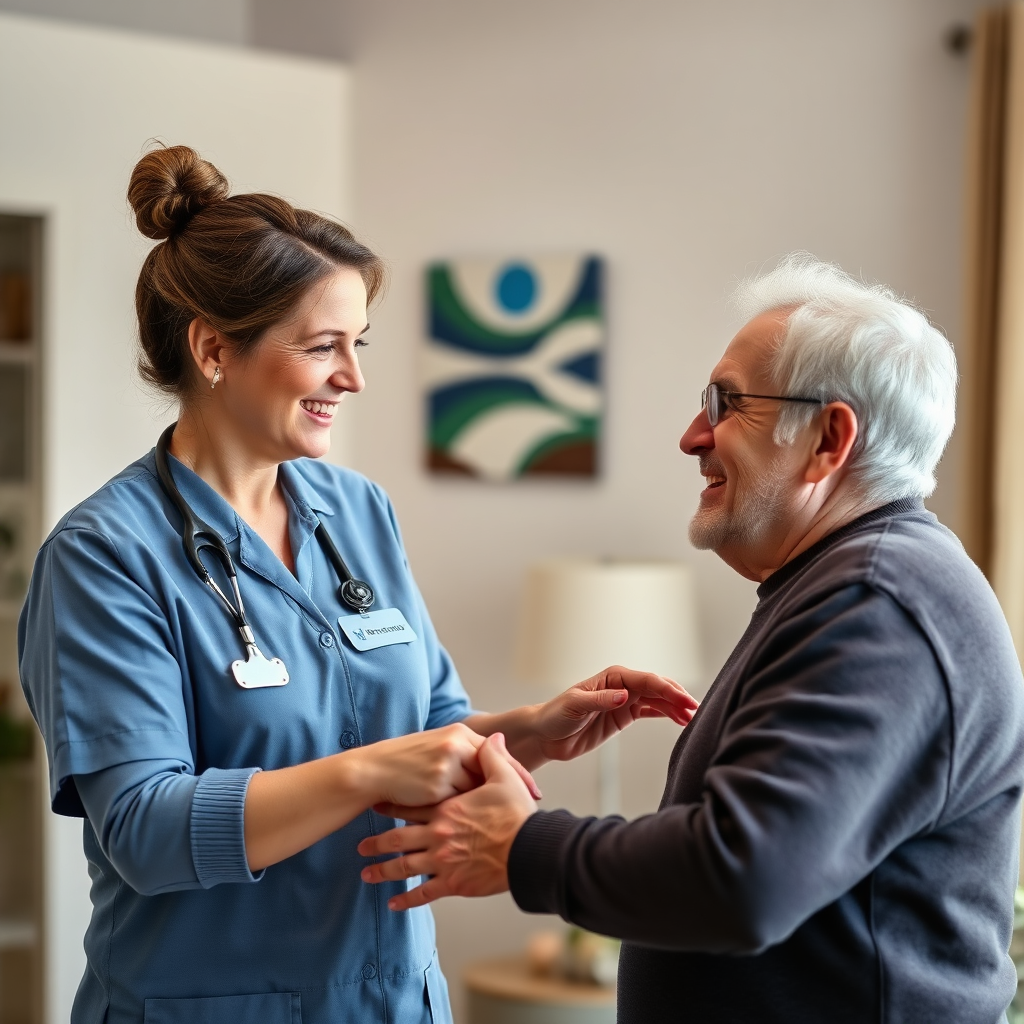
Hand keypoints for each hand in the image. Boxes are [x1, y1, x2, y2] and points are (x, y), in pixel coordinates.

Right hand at [348, 723, 540, 808]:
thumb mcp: (440, 750)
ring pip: (477, 789)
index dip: (518, 772)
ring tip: (507, 822)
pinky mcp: (437, 783)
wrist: (374, 770)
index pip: (497, 752)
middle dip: (514, 790)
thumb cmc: (409, 762)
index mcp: (460, 733)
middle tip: (532, 807)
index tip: (534, 791)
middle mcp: (457, 744)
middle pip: (494, 770)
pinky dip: (467, 814)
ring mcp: (447, 763)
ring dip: (489, 806)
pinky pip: (460, 803)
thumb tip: (493, 771)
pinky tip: (477, 826)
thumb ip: (467, 756)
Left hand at [358, 733, 536, 909]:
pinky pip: (424, 893)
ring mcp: (443, 861)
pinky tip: (393, 904)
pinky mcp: (453, 883)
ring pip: (405, 867)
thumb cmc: (518, 815)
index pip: (413, 807)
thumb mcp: (507, 778)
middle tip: (361, 846)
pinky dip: (406, 899)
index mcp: (447, 810)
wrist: (529, 849)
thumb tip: (493, 737)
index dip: (392, 806)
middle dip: (377, 843)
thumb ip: (493, 757)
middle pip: (399, 839)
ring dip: (383, 871)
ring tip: (366, 874)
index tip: (375, 805)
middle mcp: (439, 836)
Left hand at [531, 665, 698, 762]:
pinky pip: (651, 712)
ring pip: (658, 700)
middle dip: (678, 697)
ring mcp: (625, 700)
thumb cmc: (556, 714)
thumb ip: (601, 700)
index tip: (686, 702)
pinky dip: (667, 715)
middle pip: (658, 687)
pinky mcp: (624, 716)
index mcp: (613, 677)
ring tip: (694, 718)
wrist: (546, 734)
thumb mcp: (576, 705)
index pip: (648, 681)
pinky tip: (680, 720)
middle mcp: (622, 685)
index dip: (669, 690)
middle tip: (697, 710)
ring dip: (676, 707)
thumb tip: (625, 696)